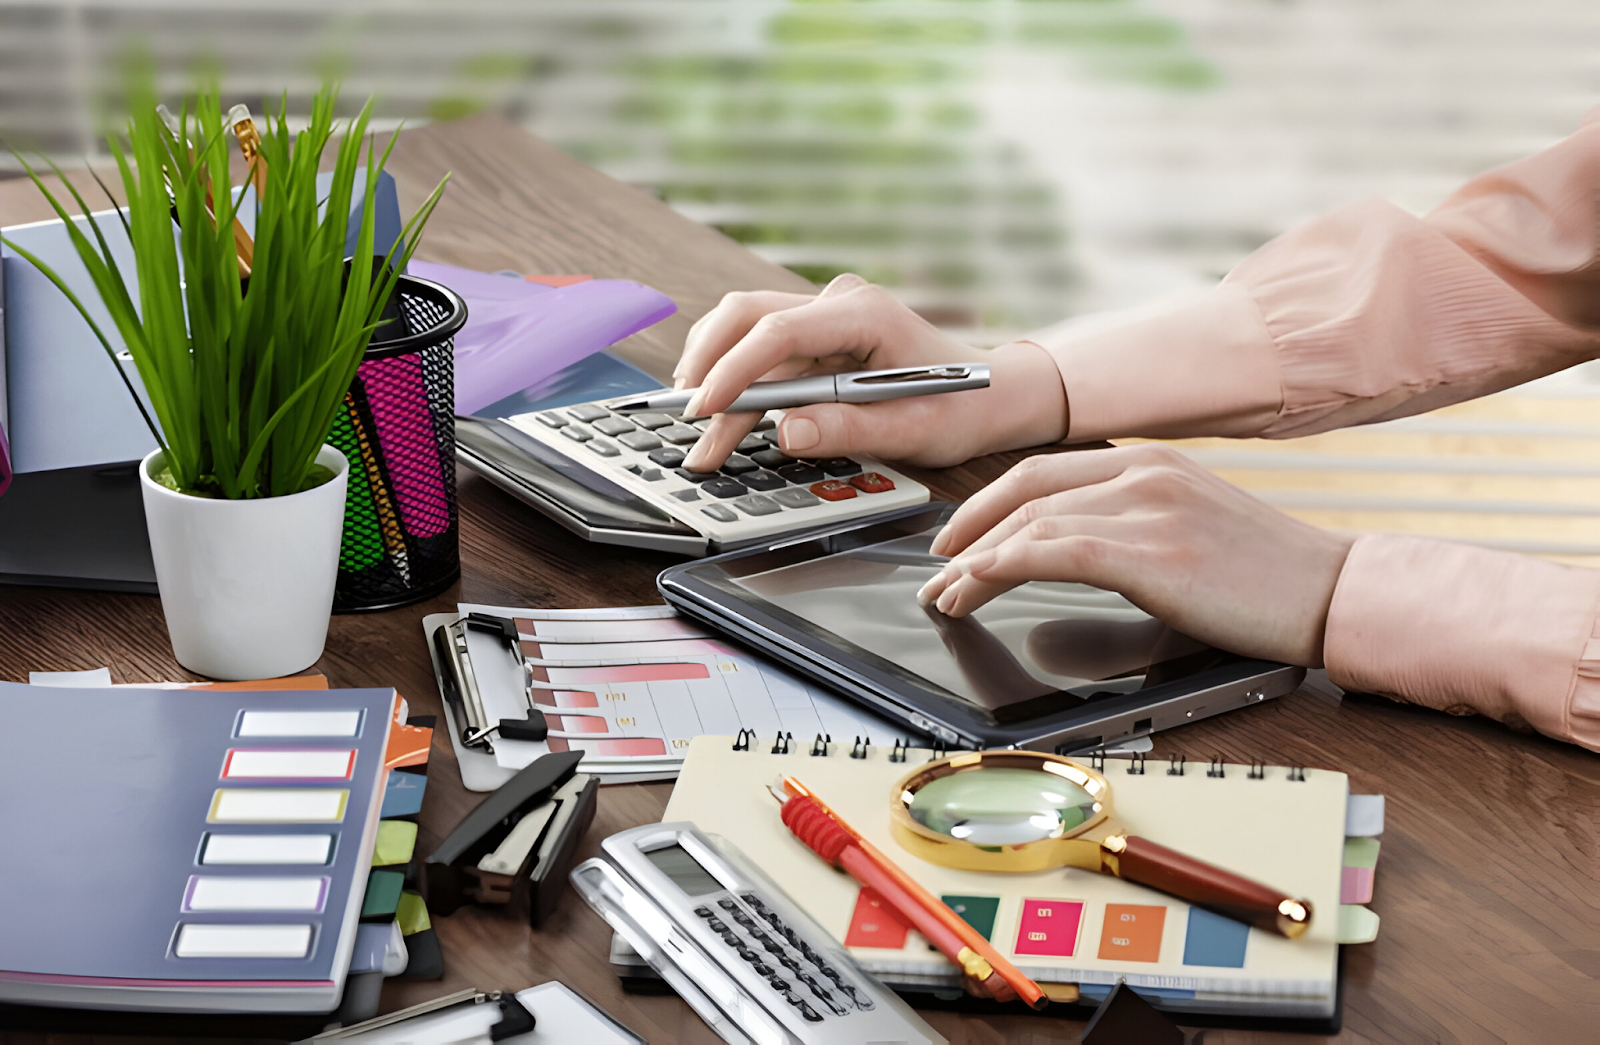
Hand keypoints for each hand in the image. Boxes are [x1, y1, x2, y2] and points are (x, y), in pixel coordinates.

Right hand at [676, 274, 1066, 470]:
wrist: (994, 392)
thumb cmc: (963, 408)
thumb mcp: (913, 430)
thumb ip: (849, 431)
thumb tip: (786, 432)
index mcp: (866, 314)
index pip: (779, 330)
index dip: (734, 370)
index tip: (705, 410)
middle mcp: (840, 301)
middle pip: (748, 315)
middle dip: (709, 366)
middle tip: (690, 423)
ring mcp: (826, 311)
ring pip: (745, 326)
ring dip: (714, 370)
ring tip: (696, 424)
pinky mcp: (818, 331)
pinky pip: (761, 343)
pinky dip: (733, 373)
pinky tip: (718, 407)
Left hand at [917, 445, 1354, 666]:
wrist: (1336, 592)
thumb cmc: (1269, 575)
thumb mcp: (1192, 525)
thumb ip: (1132, 522)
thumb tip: (1065, 549)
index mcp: (1151, 460)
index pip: (1043, 469)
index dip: (987, 502)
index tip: (957, 535)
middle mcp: (1143, 471)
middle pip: (1024, 489)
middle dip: (967, 530)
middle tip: (935, 568)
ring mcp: (1148, 506)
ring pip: (1030, 522)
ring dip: (974, 561)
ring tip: (945, 595)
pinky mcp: (1152, 550)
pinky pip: (1050, 551)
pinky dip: (1001, 570)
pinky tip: (977, 590)